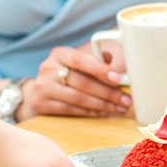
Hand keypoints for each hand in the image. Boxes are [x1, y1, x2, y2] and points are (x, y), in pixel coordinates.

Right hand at [16, 46, 131, 120]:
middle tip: (126, 100)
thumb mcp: (81, 61)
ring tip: (119, 108)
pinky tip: (103, 112)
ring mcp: (43, 87)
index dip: (100, 70)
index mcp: (60, 54)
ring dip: (103, 105)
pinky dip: (90, 112)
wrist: (40, 89)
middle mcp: (48, 68)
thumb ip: (100, 61)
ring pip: (78, 98)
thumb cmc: (67, 73)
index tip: (118, 79)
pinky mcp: (41, 104)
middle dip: (108, 92)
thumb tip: (123, 71)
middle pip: (82, 82)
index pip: (81, 60)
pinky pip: (71, 110)